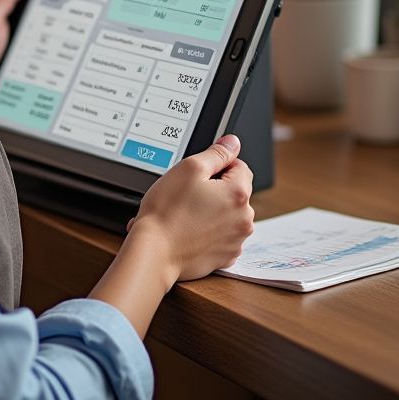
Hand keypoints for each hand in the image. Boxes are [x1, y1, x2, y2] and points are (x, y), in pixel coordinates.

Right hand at [127, 134, 254, 285]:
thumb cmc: (167, 212)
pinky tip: (190, 230)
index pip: (240, 166)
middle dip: (216, 189)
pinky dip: (209, 231)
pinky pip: (222, 235)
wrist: (155, 252)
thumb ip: (216, 153)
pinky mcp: (225, 256)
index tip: (198, 175)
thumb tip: (232, 143)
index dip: (217, 166)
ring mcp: (236, 240)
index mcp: (238, 194)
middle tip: (188, 194)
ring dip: (213, 210)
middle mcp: (244, 219)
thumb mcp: (189, 168)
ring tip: (186, 213)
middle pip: (235, 192)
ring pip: (228, 214)